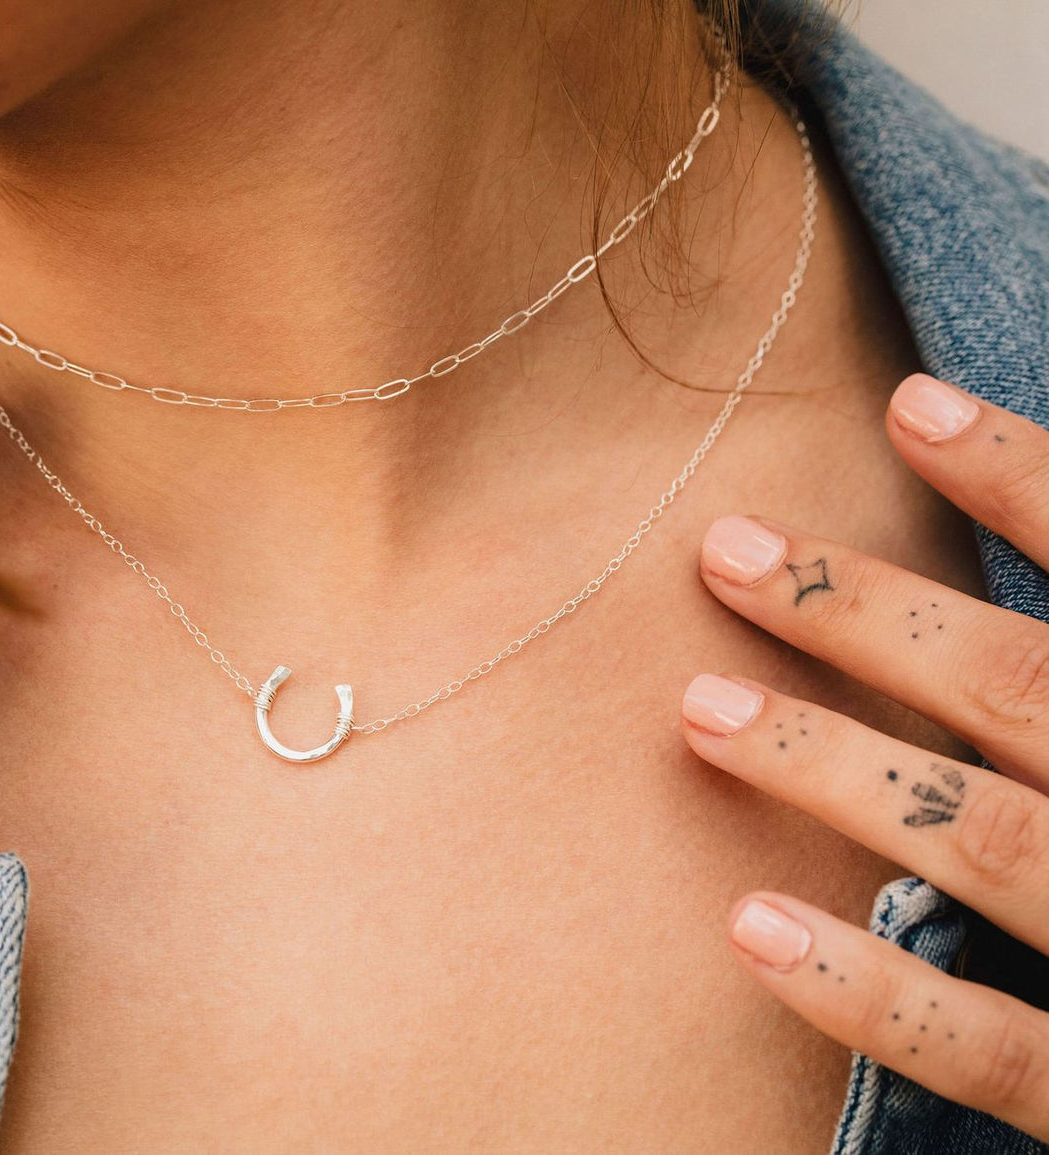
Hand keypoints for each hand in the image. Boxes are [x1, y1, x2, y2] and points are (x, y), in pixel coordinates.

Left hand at [679, 373, 1048, 1138]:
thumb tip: (1028, 509)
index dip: (1025, 483)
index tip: (909, 407)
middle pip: (1019, 690)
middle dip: (865, 614)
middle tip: (726, 549)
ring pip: (985, 844)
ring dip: (833, 771)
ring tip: (700, 708)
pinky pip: (989, 1049)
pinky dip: (871, 993)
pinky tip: (750, 925)